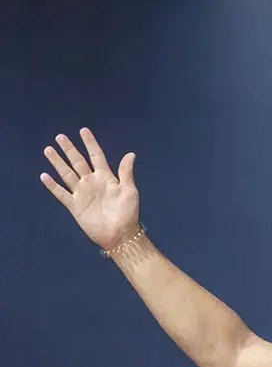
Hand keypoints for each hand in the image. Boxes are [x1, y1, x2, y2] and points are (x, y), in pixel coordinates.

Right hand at [41, 128, 141, 249]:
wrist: (120, 235)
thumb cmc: (128, 213)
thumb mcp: (129, 191)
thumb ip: (126, 172)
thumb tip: (131, 154)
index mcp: (106, 178)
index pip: (96, 156)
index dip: (90, 143)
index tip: (83, 130)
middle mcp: (92, 183)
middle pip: (78, 162)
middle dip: (69, 149)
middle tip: (60, 137)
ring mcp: (82, 193)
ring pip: (67, 174)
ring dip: (57, 162)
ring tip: (48, 150)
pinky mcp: (75, 206)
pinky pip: (61, 193)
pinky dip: (53, 185)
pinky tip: (44, 176)